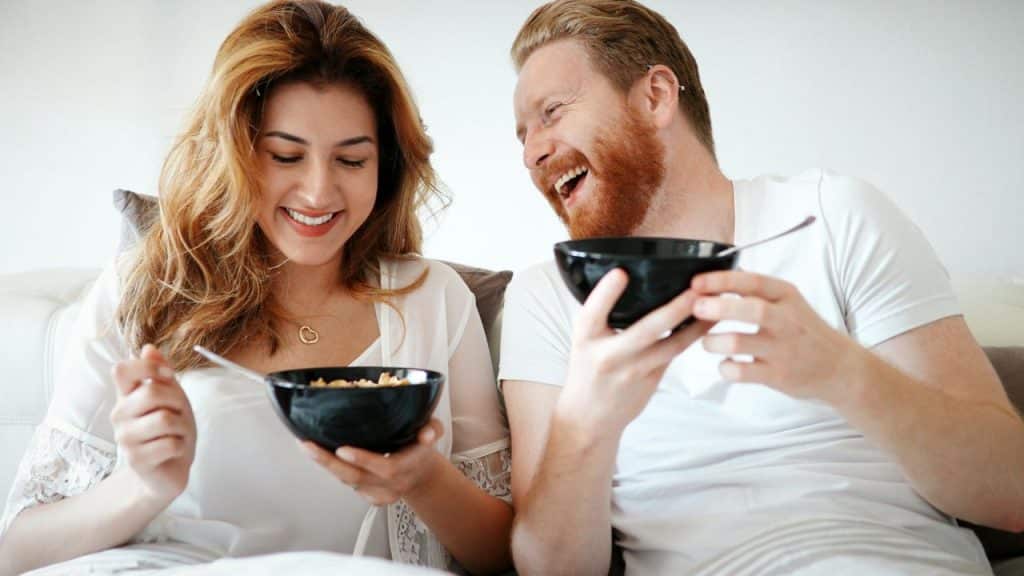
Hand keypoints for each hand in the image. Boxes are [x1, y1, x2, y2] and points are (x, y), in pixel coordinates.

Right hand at [110, 344, 196, 506]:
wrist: (171, 467)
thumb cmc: (172, 429)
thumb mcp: (172, 396)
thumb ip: (161, 373)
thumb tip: (148, 348)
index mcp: (126, 396)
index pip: (121, 370)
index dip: (148, 367)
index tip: (168, 376)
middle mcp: (119, 415)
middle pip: (152, 392)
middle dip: (178, 402)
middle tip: (179, 416)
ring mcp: (125, 439)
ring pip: (165, 419)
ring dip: (183, 427)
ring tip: (177, 435)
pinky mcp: (136, 460)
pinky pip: (170, 444)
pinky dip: (181, 446)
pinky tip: (173, 451)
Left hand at [301, 418, 444, 505]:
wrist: (421, 474)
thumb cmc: (421, 447)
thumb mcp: (433, 431)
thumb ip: (433, 429)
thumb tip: (427, 433)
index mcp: (406, 468)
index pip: (385, 469)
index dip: (364, 460)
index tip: (343, 449)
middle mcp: (390, 485)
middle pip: (356, 478)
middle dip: (329, 463)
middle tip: (308, 446)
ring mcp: (377, 493)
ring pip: (347, 481)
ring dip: (324, 464)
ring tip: (306, 445)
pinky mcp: (367, 496)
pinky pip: (345, 482)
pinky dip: (330, 469)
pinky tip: (316, 454)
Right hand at [560, 269, 712, 433]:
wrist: (589, 417)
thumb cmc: (587, 368)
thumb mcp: (583, 338)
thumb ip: (601, 312)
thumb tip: (630, 276)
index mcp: (585, 338)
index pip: (592, 312)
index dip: (606, 293)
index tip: (621, 273)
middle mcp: (608, 355)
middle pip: (646, 330)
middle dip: (676, 308)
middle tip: (697, 288)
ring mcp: (633, 370)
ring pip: (673, 345)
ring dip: (697, 323)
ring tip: (716, 302)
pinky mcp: (651, 381)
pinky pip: (676, 353)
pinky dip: (693, 334)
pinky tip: (709, 320)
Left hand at [691, 270, 861, 400]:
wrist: (840, 368)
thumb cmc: (805, 331)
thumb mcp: (788, 302)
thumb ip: (756, 290)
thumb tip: (718, 272)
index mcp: (786, 296)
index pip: (752, 281)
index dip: (721, 280)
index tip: (697, 282)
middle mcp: (786, 320)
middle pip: (749, 309)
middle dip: (717, 307)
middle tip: (695, 307)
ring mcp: (782, 349)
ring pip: (737, 342)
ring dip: (713, 341)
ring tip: (708, 342)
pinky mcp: (778, 376)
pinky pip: (740, 372)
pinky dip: (725, 368)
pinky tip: (726, 364)